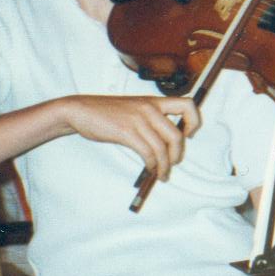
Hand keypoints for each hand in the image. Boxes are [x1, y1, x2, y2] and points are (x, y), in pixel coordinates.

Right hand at [59, 95, 199, 182]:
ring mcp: (138, 120)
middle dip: (177, 154)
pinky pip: (147, 152)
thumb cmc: (107, 112)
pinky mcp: (126, 132)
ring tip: (162, 174)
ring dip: (165, 165)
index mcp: (154, 101)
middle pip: (176, 135)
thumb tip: (166, 141)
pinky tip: (150, 168)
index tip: (189, 134)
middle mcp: (150, 108)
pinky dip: (152, 164)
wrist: (80, 110)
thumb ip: (151, 118)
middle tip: (173, 163)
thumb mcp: (135, 108)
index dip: (194, 121)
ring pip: (162, 148)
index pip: (188, 105)